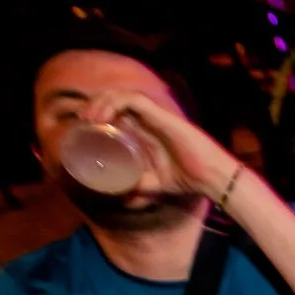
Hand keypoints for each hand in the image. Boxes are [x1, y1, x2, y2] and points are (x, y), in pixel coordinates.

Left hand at [80, 88, 240, 200]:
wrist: (212, 178)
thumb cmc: (189, 180)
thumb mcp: (156, 186)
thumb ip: (141, 190)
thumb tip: (123, 200)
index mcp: (147, 130)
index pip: (118, 110)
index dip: (98, 112)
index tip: (83, 125)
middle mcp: (149, 119)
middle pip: (116, 98)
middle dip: (95, 104)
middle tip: (82, 120)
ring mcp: (155, 115)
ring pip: (121, 95)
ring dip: (101, 102)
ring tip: (89, 117)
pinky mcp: (161, 115)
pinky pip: (133, 100)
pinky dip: (114, 104)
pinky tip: (103, 116)